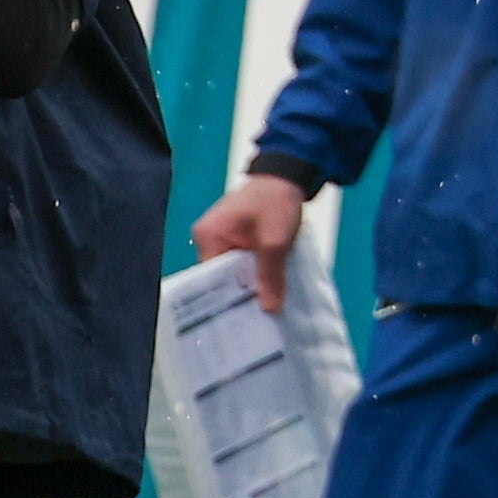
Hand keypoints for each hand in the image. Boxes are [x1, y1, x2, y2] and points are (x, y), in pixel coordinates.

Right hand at [191, 173, 307, 311]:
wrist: (289, 175)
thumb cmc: (276, 202)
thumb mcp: (275, 241)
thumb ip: (270, 275)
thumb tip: (269, 308)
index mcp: (208, 237)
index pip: (210, 278)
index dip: (227, 299)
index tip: (241, 321)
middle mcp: (209, 238)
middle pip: (222, 277)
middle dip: (240, 294)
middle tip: (255, 322)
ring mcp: (223, 237)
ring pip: (236, 270)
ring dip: (251, 283)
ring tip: (263, 311)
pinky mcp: (238, 237)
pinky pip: (244, 261)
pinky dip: (256, 272)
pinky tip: (268, 289)